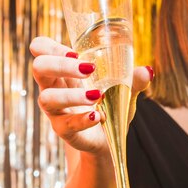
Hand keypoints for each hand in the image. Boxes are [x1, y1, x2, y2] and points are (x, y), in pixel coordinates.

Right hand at [30, 36, 151, 153]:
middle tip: (88, 69)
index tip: (74, 51)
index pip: (40, 49)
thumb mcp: (121, 90)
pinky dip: (82, 119)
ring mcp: (55, 111)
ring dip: (72, 95)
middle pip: (39, 68)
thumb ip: (133, 80)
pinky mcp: (63, 130)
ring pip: (47, 98)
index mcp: (61, 71)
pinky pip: (65, 124)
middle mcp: (52, 88)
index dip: (50, 46)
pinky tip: (98, 116)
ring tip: (97, 96)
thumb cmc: (107, 106)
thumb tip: (148, 70)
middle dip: (61, 65)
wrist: (107, 140)